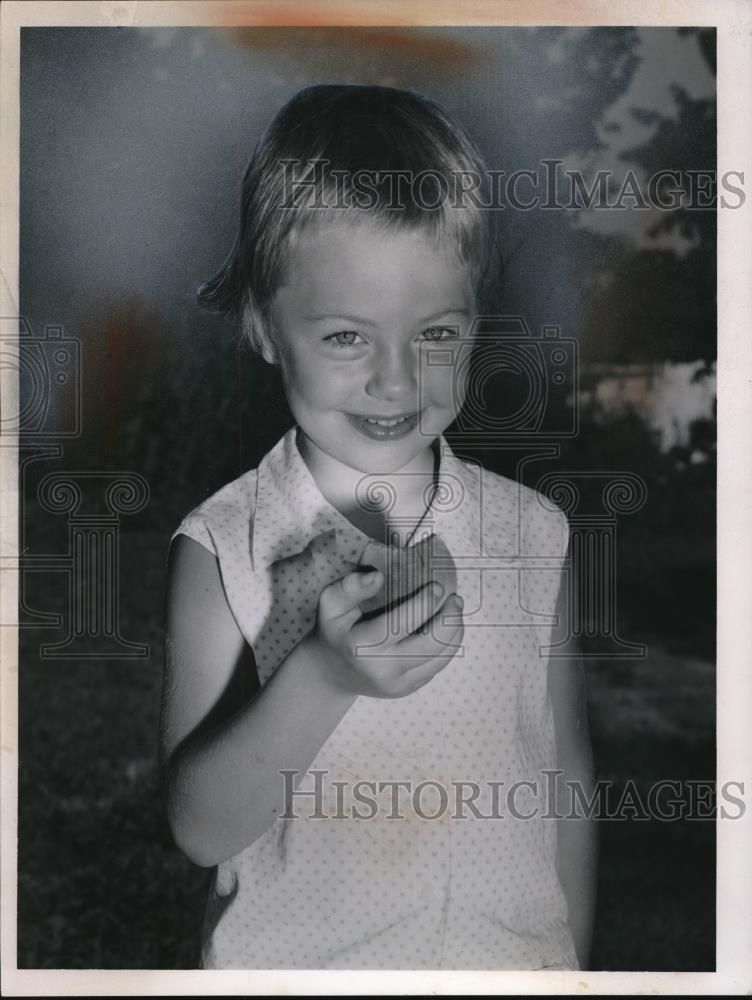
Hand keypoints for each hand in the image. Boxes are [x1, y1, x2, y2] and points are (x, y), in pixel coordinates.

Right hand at [305, 570, 463, 698]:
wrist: (332, 674)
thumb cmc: (335, 631)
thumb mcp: (330, 604)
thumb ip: (350, 587)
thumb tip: (378, 577)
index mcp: (361, 646)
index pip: (400, 624)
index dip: (424, 604)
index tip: (438, 586)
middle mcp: (381, 669)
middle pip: (430, 645)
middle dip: (449, 619)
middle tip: (456, 599)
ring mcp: (396, 684)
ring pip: (441, 658)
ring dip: (455, 632)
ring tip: (455, 610)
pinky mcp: (407, 689)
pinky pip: (437, 666)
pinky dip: (447, 645)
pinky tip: (446, 628)